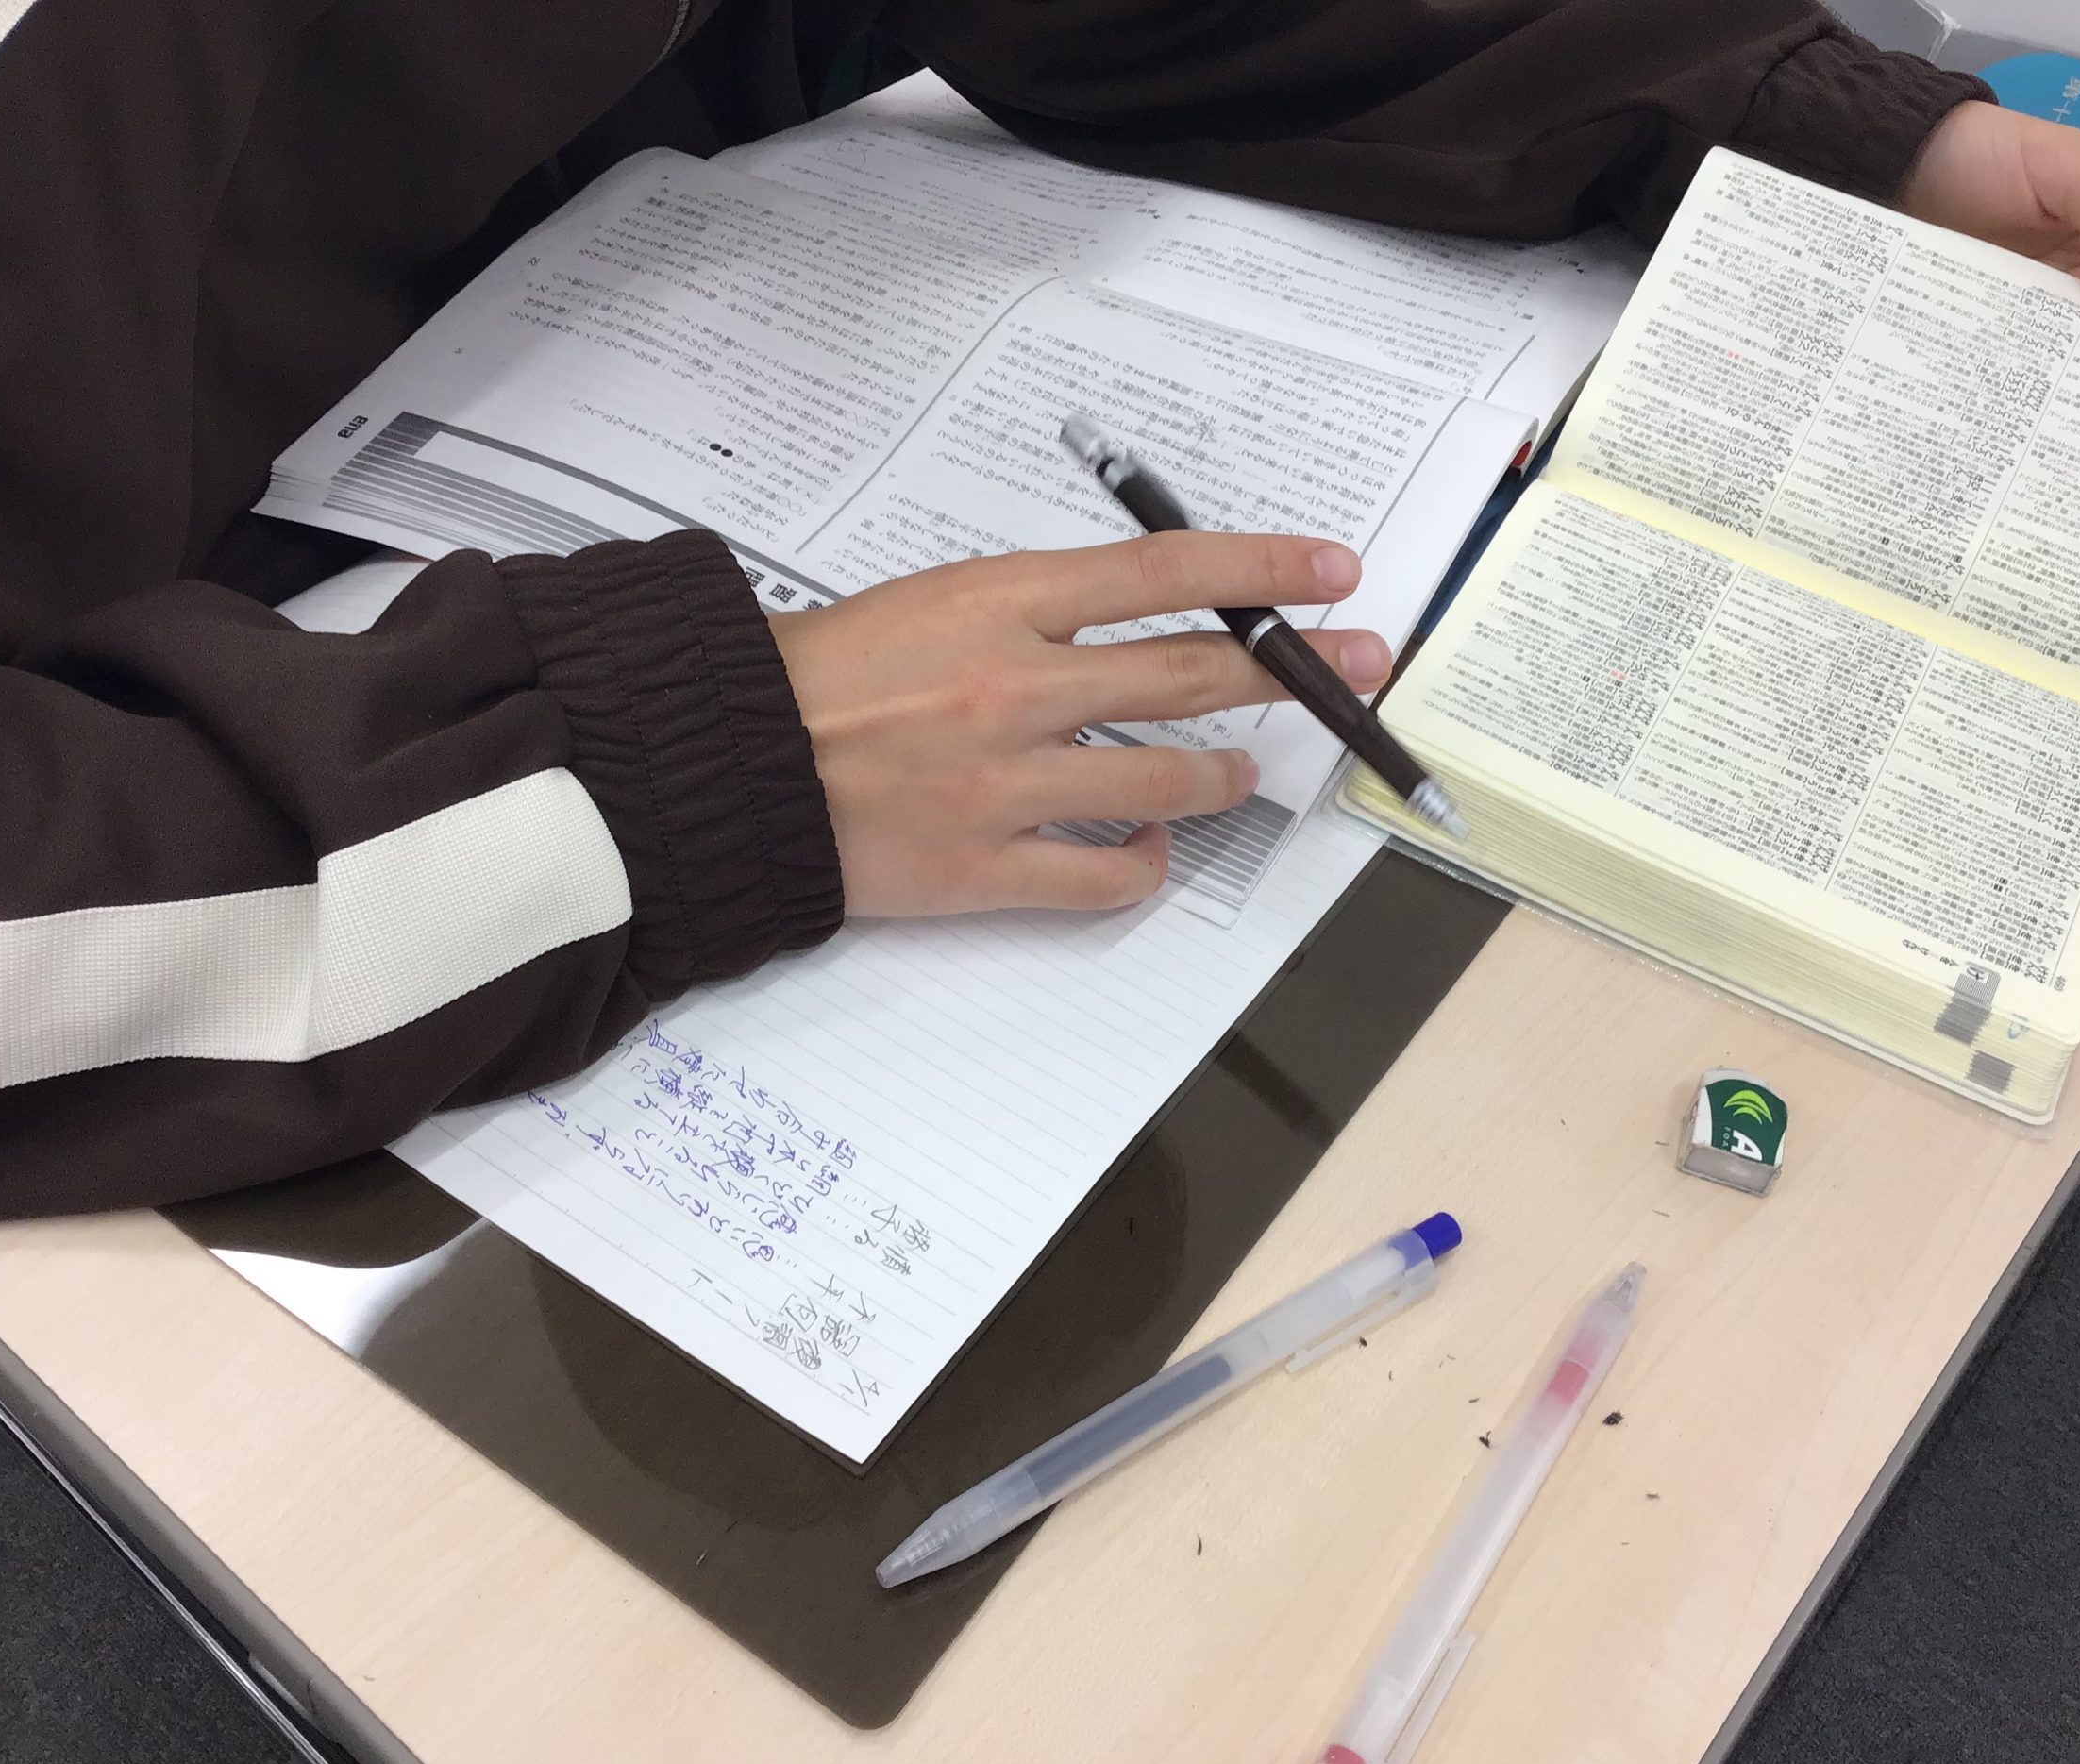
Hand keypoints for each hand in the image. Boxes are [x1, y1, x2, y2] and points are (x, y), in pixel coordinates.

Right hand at [768, 534, 1387, 916]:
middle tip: (1358, 672)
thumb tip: (1128, 625)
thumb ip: (1026, 613)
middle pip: (1191, 676)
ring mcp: (1006, 785)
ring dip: (1228, 775)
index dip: (1262, 571)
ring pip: (1166, 781)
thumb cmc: (815, 674)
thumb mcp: (926, 601)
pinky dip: (1144, 867)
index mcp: (998, 603)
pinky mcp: (983, 869)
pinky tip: (1153, 854)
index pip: (1164, 574)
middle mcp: (1017, 688)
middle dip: (1293, 673)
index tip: (1334, 573)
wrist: (721, 764)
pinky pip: (1103, 877)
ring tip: (1249, 772)